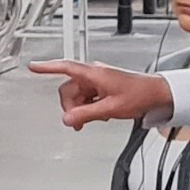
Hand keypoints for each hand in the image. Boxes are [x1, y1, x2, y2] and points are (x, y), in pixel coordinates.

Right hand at [28, 60, 171, 128]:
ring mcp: (98, 81)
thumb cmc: (139, 95)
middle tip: (77, 121)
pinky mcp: (103, 87)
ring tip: (92, 119)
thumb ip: (86, 114)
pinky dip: (88, 107)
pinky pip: (87, 97)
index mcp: (94, 74)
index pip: (65, 67)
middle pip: (69, 89)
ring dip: (80, 109)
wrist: (156, 94)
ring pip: (78, 95)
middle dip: (70, 106)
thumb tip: (67, 119)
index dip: (47, 67)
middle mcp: (94, 75)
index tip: (33, 67)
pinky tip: (99, 115)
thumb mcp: (110, 109)